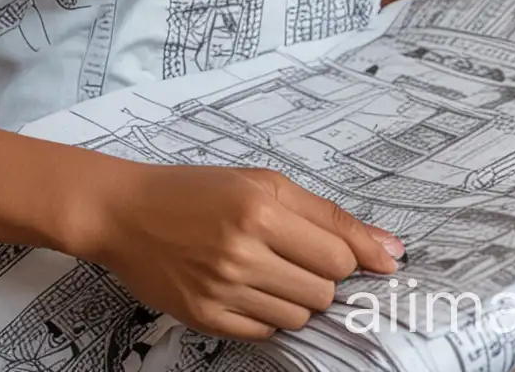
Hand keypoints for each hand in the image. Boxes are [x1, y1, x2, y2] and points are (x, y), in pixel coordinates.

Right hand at [75, 159, 402, 339]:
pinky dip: (269, 314)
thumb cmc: (196, 191)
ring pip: (299, 316)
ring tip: (270, 269)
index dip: (348, 255)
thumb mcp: (262, 182)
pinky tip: (250, 287)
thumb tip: (388, 250)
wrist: (126, 213)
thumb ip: (327, 215)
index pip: (340, 254)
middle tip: (295, 254)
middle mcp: (242, 251)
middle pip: (323, 291)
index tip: (344, 253)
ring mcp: (222, 290)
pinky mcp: (206, 319)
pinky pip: (267, 332)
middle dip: (322, 277)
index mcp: (260, 208)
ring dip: (296, 297)